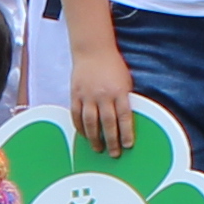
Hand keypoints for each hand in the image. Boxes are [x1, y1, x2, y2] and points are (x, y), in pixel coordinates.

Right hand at [70, 39, 136, 155]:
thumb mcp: (125, 81)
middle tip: (114, 153)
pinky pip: (76, 115)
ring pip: (90, 122)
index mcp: (119, 91)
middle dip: (112, 141)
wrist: (93, 50)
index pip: (124, 117)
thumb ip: (125, 99)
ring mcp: (87, 95)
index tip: (128, 145)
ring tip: (98, 148)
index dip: (126, 133)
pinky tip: (84, 135)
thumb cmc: (113, 66)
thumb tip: (126, 120)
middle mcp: (103, 95)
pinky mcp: (75, 94)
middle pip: (107, 123)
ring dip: (94, 138)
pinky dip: (80, 127)